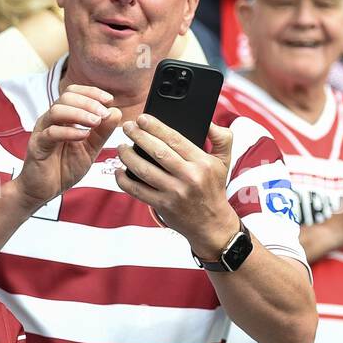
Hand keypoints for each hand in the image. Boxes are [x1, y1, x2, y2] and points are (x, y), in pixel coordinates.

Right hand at [8, 85, 120, 210]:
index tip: (109, 100)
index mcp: (62, 118)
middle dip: (88, 102)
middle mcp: (50, 120)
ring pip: (57, 110)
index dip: (92, 92)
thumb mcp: (90, 149)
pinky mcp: (37, 146)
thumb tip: (116, 112)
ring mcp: (42, 131)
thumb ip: (102, 132)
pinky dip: (69, 132)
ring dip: (80, 113)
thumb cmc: (63, 169)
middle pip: (66, 97)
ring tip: (95, 123)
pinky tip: (84, 136)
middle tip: (103, 114)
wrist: (43, 191)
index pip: (74, 92)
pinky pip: (51, 133)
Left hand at [116, 116, 238, 257]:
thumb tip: (208, 121)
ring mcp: (174, 193)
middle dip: (139, 137)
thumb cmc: (214, 188)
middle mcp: (189, 177)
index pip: (176, 140)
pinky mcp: (162, 206)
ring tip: (120, 147)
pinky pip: (137, 191)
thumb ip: (221, 138)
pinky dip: (124, 181)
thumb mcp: (224, 162)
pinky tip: (118, 171)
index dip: (156, 127)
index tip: (142, 118)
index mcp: (202, 163)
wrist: (211, 224)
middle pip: (158, 152)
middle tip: (126, 127)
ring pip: (144, 171)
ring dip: (128, 157)